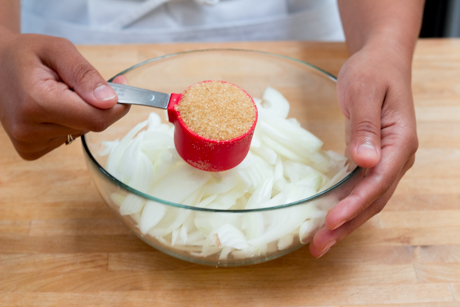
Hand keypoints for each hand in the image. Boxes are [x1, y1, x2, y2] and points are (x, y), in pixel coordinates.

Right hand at [0, 30, 128, 159]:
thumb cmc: (26, 54)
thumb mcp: (58, 50)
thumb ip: (84, 74)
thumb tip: (109, 101)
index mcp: (36, 102)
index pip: (96, 118)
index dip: (117, 106)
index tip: (121, 87)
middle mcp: (29, 129)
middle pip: (90, 125)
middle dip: (95, 104)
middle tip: (79, 83)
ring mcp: (28, 143)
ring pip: (81, 132)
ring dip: (80, 113)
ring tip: (58, 93)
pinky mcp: (30, 150)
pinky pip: (68, 138)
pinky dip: (68, 123)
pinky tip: (51, 109)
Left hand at [309, 44, 417, 256]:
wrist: (380, 61)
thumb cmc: (372, 71)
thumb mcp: (365, 91)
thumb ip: (366, 127)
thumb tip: (365, 162)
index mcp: (399, 142)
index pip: (377, 181)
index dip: (354, 203)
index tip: (331, 220)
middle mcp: (396, 157)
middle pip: (373, 199)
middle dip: (346, 224)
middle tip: (319, 245)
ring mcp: (385, 160)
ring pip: (366, 199)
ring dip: (344, 222)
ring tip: (319, 241)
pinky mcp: (372, 159)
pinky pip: (359, 188)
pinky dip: (344, 205)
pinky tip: (327, 217)